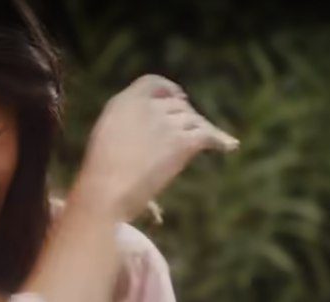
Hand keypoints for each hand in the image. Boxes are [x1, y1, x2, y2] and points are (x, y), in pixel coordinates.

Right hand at [75, 74, 238, 220]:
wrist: (106, 191)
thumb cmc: (99, 179)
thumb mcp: (104, 145)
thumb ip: (124, 135)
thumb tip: (139, 147)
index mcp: (122, 102)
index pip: (153, 82)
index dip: (169, 90)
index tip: (180, 97)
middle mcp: (147, 106)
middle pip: (178, 105)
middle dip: (187, 116)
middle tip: (194, 130)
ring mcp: (166, 122)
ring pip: (194, 120)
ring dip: (202, 130)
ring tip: (213, 141)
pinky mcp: (181, 141)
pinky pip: (207, 136)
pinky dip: (221, 141)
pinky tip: (230, 147)